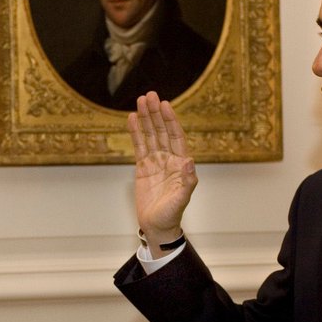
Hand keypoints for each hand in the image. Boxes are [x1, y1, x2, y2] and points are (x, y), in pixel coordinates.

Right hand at [128, 91, 197, 247]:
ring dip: (145, 118)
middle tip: (149, 95)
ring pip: (150, 135)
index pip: (176, 136)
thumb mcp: (181, 199)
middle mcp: (169, 159)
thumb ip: (187, 181)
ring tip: (140, 101)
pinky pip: (139, 146)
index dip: (171, 120)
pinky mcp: (142, 167)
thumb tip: (190, 161)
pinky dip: (135, 132)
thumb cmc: (171, 215)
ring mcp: (155, 162)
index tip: (164, 105)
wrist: (157, 227)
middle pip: (162, 131)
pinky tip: (132, 119)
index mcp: (180, 164)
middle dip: (156, 113)